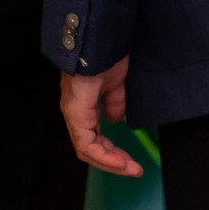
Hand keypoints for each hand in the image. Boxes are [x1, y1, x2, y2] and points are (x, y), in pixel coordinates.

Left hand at [60, 59, 141, 175]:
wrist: (98, 40)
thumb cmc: (106, 54)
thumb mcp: (115, 81)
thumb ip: (114, 101)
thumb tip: (115, 120)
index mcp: (83, 108)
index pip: (93, 139)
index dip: (112, 153)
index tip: (131, 161)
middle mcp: (75, 115)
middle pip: (90, 149)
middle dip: (113, 162)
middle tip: (134, 169)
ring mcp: (74, 115)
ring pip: (87, 149)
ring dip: (110, 162)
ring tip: (130, 168)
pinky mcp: (76, 112)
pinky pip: (87, 142)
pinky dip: (104, 154)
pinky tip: (119, 160)